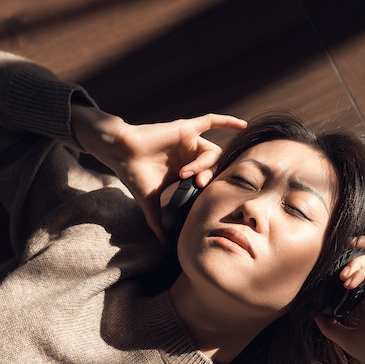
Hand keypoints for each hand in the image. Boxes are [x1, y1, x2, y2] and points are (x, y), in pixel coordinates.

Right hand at [71, 105, 246, 239]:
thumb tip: (165, 243)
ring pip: (211, 151)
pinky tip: (242, 125)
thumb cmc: (135, 175)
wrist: (122, 155)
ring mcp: (189, 141)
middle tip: (197, 185)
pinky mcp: (186, 128)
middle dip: (209, 177)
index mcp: (184, 169)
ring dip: (204, 164)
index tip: (198, 198)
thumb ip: (159, 220)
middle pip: (213, 166)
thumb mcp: (150, 201)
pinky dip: (228, 122)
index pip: (207, 178)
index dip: (207, 188)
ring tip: (189, 174)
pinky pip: (212, 120)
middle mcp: (189, 155)